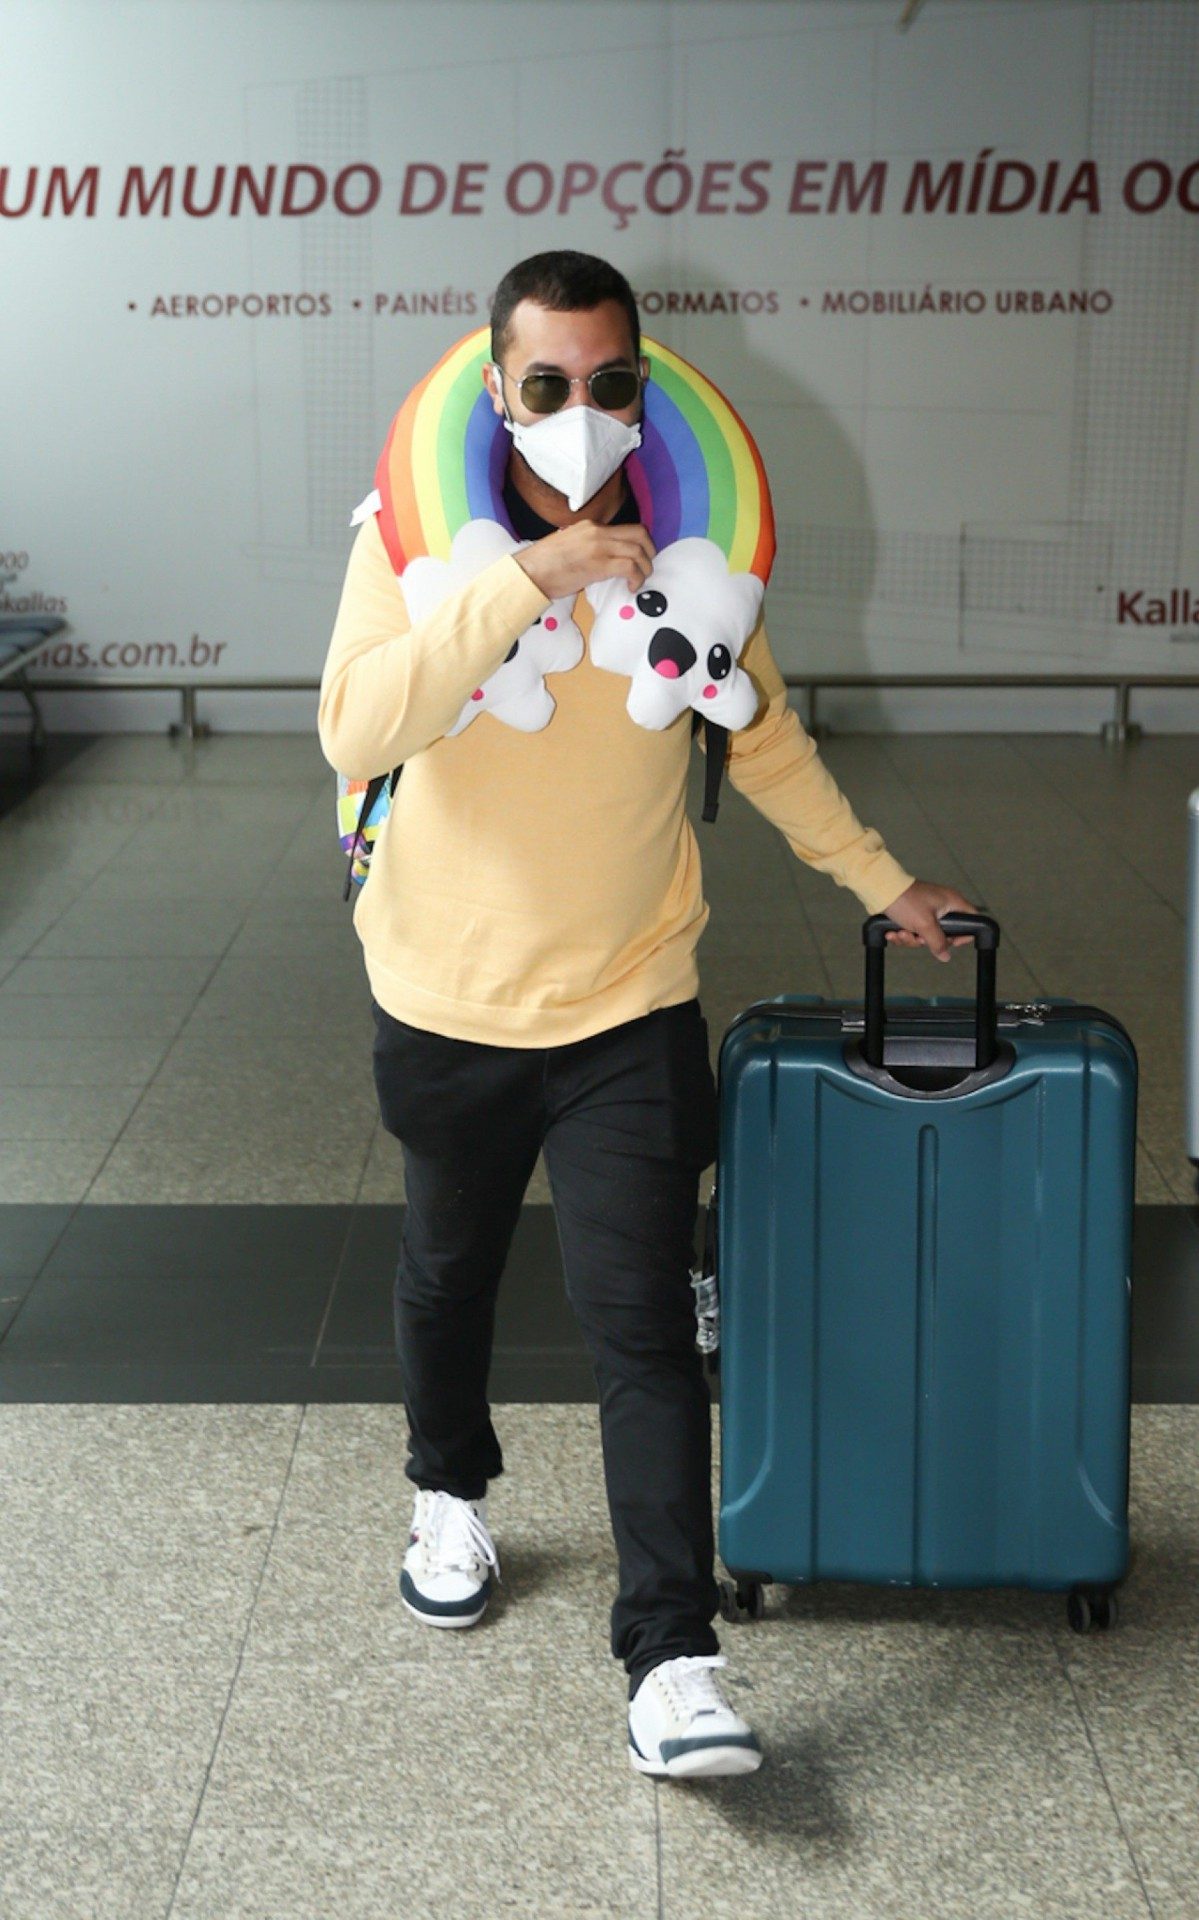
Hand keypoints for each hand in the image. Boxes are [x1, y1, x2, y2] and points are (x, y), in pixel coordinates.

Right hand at [513, 522, 656, 598]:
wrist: (528, 572)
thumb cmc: (543, 564)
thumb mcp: (568, 545)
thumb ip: (587, 546)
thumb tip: (602, 559)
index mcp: (589, 525)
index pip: (625, 527)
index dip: (639, 542)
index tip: (640, 556)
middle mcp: (597, 531)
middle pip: (639, 533)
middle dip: (650, 551)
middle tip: (647, 567)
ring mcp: (598, 546)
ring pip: (638, 550)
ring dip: (645, 568)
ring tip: (639, 581)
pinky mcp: (598, 564)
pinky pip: (630, 567)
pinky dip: (637, 578)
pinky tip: (631, 587)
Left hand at [879, 881, 981, 962]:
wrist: (880, 891)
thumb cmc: (906, 901)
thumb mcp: (925, 924)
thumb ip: (938, 942)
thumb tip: (945, 956)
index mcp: (952, 902)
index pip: (972, 919)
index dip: (965, 934)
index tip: (951, 942)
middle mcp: (942, 907)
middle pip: (945, 934)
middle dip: (928, 940)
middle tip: (918, 936)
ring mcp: (927, 911)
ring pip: (926, 936)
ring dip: (911, 939)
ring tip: (900, 933)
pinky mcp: (913, 915)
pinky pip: (914, 932)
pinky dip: (903, 935)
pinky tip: (892, 932)